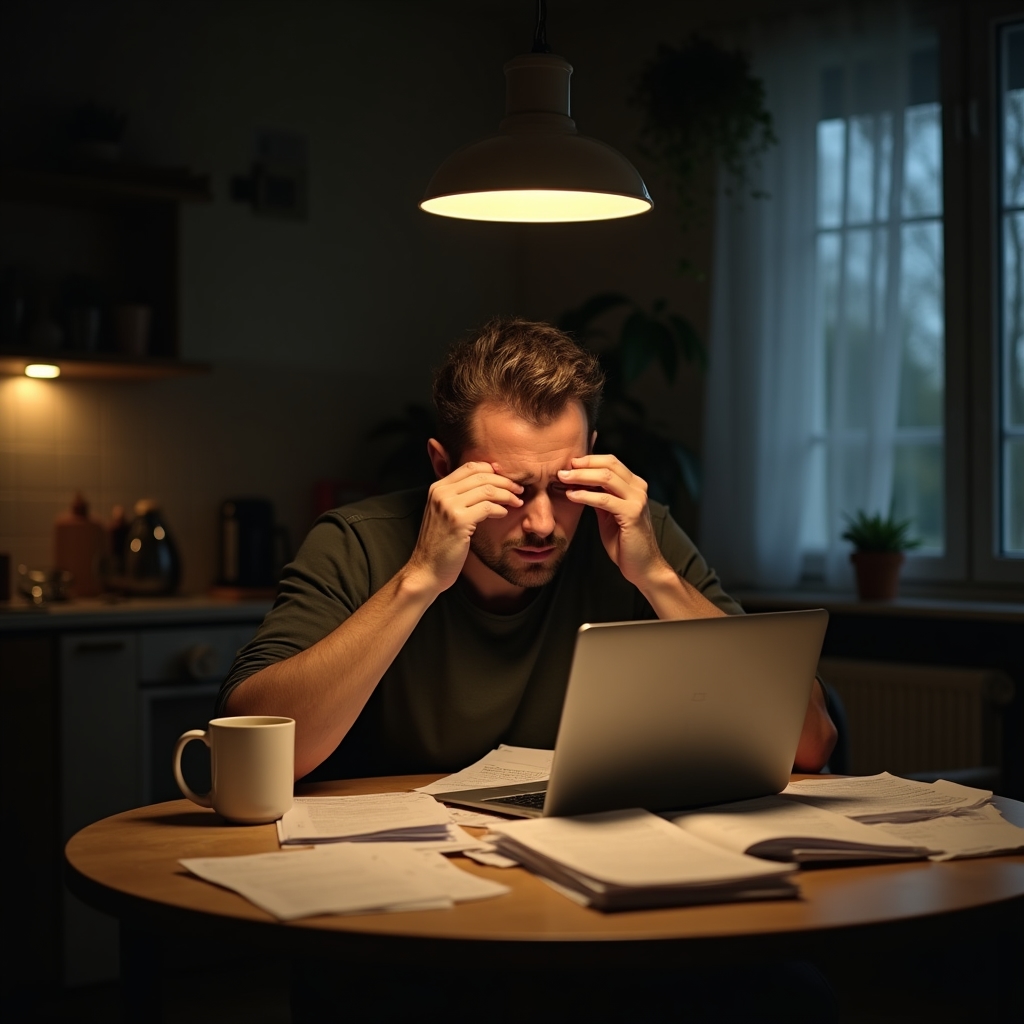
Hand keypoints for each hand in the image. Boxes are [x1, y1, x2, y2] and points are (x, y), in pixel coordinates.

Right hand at [407, 462, 522, 593]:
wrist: (427, 569)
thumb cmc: (440, 543)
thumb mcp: (444, 513)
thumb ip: (458, 497)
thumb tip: (487, 484)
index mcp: (437, 488)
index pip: (470, 467)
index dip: (492, 470)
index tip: (506, 479)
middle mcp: (441, 493)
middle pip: (481, 475)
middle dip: (505, 481)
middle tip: (519, 489)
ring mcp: (449, 506)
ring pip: (487, 490)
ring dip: (507, 494)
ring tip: (516, 502)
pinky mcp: (459, 521)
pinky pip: (487, 507)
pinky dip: (500, 509)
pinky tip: (503, 513)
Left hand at [557, 455, 669, 589]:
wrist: (642, 565)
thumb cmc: (624, 541)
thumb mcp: (608, 513)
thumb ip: (599, 496)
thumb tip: (579, 482)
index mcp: (634, 485)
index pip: (610, 462)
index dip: (588, 460)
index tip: (568, 464)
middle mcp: (638, 488)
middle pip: (608, 465)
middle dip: (582, 465)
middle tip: (562, 470)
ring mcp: (637, 500)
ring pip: (606, 478)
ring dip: (581, 477)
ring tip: (563, 479)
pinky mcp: (632, 514)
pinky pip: (604, 499)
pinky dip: (585, 495)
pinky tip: (572, 496)